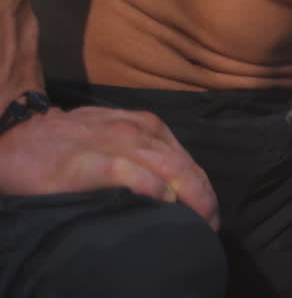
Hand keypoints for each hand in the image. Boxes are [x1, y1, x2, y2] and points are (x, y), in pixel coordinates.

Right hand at [0, 105, 219, 229]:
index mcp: (147, 126)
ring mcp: (112, 144)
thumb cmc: (69, 141)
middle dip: (204, 198)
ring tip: (198, 223)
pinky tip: (164, 201)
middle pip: (184, 166)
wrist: (16, 134)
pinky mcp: (86, 163)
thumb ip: (144, 154)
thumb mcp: (116, 136)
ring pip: (166, 168)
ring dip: (189, 197)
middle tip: (211, 225)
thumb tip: (174, 189)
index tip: (210, 215)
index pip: (187, 160)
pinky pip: (128, 172)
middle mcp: (136, 131)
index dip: (204, 189)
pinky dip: (151, 186)